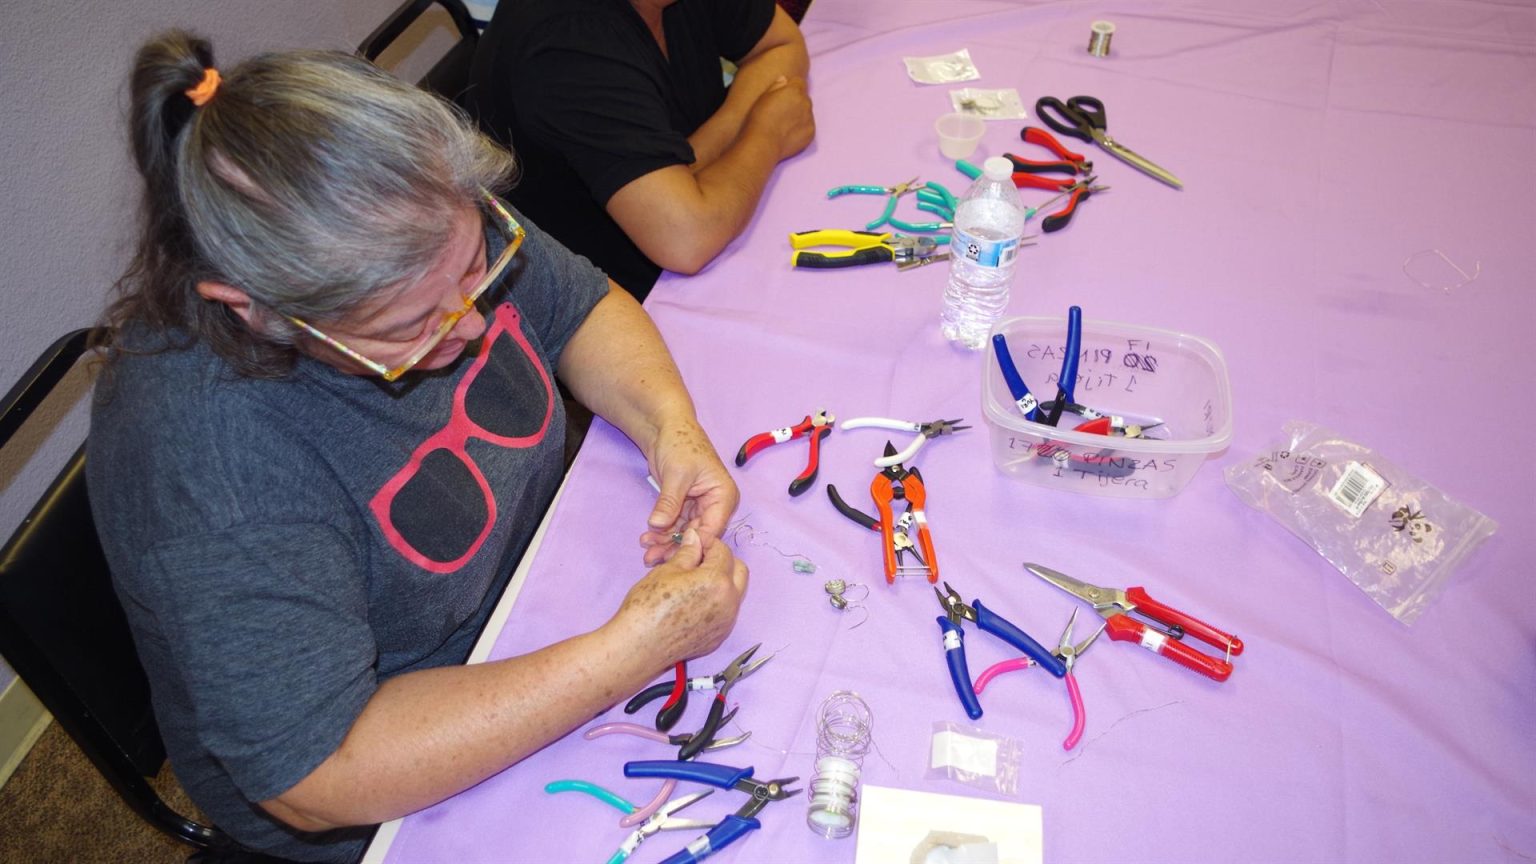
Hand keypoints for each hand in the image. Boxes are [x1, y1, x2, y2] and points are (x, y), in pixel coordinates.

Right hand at [617, 529, 748, 664]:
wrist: (639, 646)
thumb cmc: (648, 606)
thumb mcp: (667, 570)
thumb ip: (688, 552)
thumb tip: (696, 539)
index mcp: (718, 581)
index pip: (723, 551)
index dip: (708, 542)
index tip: (693, 542)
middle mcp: (730, 602)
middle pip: (739, 571)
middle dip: (722, 560)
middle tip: (699, 559)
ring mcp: (726, 622)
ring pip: (734, 593)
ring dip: (721, 581)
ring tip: (694, 581)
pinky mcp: (719, 637)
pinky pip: (726, 612)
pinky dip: (716, 602)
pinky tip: (693, 602)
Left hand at [639, 421, 738, 565]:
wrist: (665, 427)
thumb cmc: (680, 444)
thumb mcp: (676, 475)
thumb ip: (669, 502)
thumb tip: (657, 525)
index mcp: (723, 496)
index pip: (712, 529)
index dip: (694, 544)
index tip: (674, 557)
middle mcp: (715, 504)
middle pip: (697, 534)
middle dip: (675, 546)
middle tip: (653, 558)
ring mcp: (699, 506)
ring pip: (684, 531)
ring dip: (666, 542)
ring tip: (646, 552)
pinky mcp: (684, 505)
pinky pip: (675, 524)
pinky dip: (662, 532)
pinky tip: (648, 539)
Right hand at [744, 75, 814, 161]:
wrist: (763, 143)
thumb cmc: (760, 118)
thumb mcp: (763, 96)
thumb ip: (777, 85)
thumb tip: (785, 80)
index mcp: (794, 90)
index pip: (799, 82)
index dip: (790, 88)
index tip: (782, 97)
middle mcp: (805, 102)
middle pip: (804, 98)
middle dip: (796, 102)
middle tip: (781, 112)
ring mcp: (810, 119)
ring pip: (806, 112)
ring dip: (799, 115)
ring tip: (783, 124)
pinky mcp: (811, 133)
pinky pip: (808, 127)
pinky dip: (801, 129)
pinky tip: (788, 134)